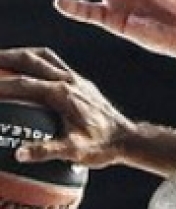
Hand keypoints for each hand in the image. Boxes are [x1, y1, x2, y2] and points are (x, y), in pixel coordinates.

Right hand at [0, 47, 134, 167]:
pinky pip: (54, 63)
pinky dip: (36, 61)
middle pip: (29, 59)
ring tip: (1, 60)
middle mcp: (68, 81)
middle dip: (3, 58)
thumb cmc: (103, 146)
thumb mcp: (74, 151)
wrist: (129, 139)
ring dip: (19, 54)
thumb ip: (46, 151)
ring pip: (42, 56)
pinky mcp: (81, 83)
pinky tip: (28, 71)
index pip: (21, 84)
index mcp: (62, 94)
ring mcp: (76, 79)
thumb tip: (19, 154)